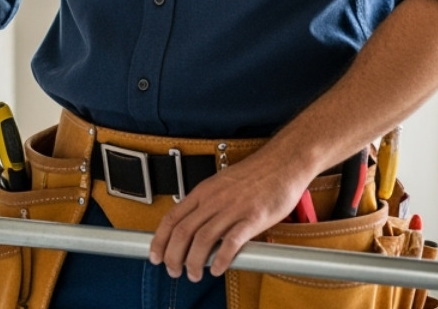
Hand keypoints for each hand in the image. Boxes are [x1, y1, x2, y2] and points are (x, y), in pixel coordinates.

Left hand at [148, 150, 309, 281]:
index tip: (154, 255)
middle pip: (182, 232)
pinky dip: (221, 258)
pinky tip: (217, 269)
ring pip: (202, 239)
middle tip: (173, 270)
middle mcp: (214, 200)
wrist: (283, 162)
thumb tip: (192, 224)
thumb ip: (206, 203)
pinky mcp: (253, 218)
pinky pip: (231, 241)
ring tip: (194, 274)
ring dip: (194, 262)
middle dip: (173, 256)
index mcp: (203, 191)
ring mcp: (232, 209)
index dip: (159, 240)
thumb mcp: (221, 184)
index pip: (171, 218)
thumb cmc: (255, 174)